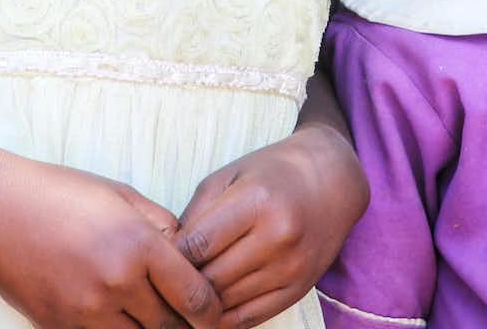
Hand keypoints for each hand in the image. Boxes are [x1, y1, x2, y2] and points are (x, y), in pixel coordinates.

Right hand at [0, 159, 223, 328]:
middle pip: (170, 326)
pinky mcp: (59, 327)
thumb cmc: (59, 193)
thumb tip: (191, 254)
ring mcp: (84, 311)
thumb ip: (162, 226)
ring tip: (151, 317)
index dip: (211, 312)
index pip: (195, 297)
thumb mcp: (121, 195)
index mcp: (138, 245)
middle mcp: (115, 282)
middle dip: (183, 325)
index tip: (214, 314)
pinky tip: (118, 319)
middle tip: (188, 319)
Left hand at [175, 124, 368, 328]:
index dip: (169, 257)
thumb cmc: (273, 173)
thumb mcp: (229, 175)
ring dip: (200, 303)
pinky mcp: (299, 289)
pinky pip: (252, 317)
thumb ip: (196, 213)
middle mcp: (278, 238)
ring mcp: (291, 267)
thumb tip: (167, 254)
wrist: (333, 181)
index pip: (198, 245)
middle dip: (181, 283)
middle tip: (161, 282)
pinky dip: (225, 319)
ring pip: (228, 302)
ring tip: (180, 296)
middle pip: (211, 279)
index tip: (152, 259)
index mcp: (257, 202)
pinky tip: (208, 311)